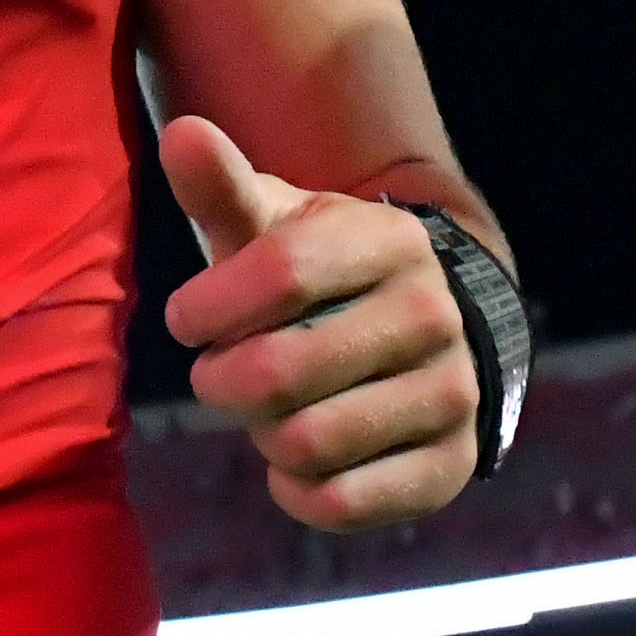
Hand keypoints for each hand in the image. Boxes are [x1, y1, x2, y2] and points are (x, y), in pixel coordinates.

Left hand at [161, 115, 478, 530]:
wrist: (418, 338)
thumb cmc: (314, 276)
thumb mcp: (273, 227)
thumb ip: (223, 189)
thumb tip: (182, 134)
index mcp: (391, 241)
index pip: (279, 275)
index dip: (206, 309)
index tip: (186, 320)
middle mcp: (437, 314)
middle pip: (278, 372)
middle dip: (220, 383)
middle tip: (221, 375)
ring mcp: (453, 393)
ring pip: (305, 442)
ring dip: (260, 436)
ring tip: (268, 412)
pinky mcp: (450, 466)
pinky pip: (339, 502)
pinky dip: (295, 490)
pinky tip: (297, 462)